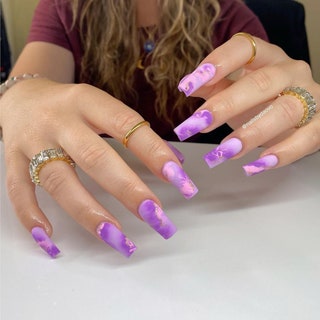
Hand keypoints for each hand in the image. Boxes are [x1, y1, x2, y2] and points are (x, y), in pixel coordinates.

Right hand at [0, 78, 197, 256]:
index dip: (154, 153)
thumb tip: (175, 161)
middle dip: (127, 189)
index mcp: (87, 101)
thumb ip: (134, 131)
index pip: (126, 126)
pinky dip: (32, 216)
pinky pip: (18, 191)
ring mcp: (32, 142)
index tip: (180, 180)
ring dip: (89, 213)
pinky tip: (51, 239)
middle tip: (155, 215)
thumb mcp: (101, 106)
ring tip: (117, 238)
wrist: (22, 96)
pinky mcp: (12, 160)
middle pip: (94, 157)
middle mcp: (59, 121)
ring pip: (58, 180)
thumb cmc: (71, 106)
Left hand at [174, 35, 319, 174]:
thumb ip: (213, 86)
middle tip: (200, 123)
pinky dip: (282, 154)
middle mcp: (290, 72)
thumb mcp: (235, 88)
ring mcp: (311, 96)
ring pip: (285, 112)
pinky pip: (307, 138)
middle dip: (227, 104)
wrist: (299, 113)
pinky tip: (256, 166)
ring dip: (252, 133)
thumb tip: (187, 85)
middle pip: (261, 83)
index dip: (218, 63)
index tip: (190, 84)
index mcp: (266, 57)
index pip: (243, 48)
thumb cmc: (261, 99)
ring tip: (224, 151)